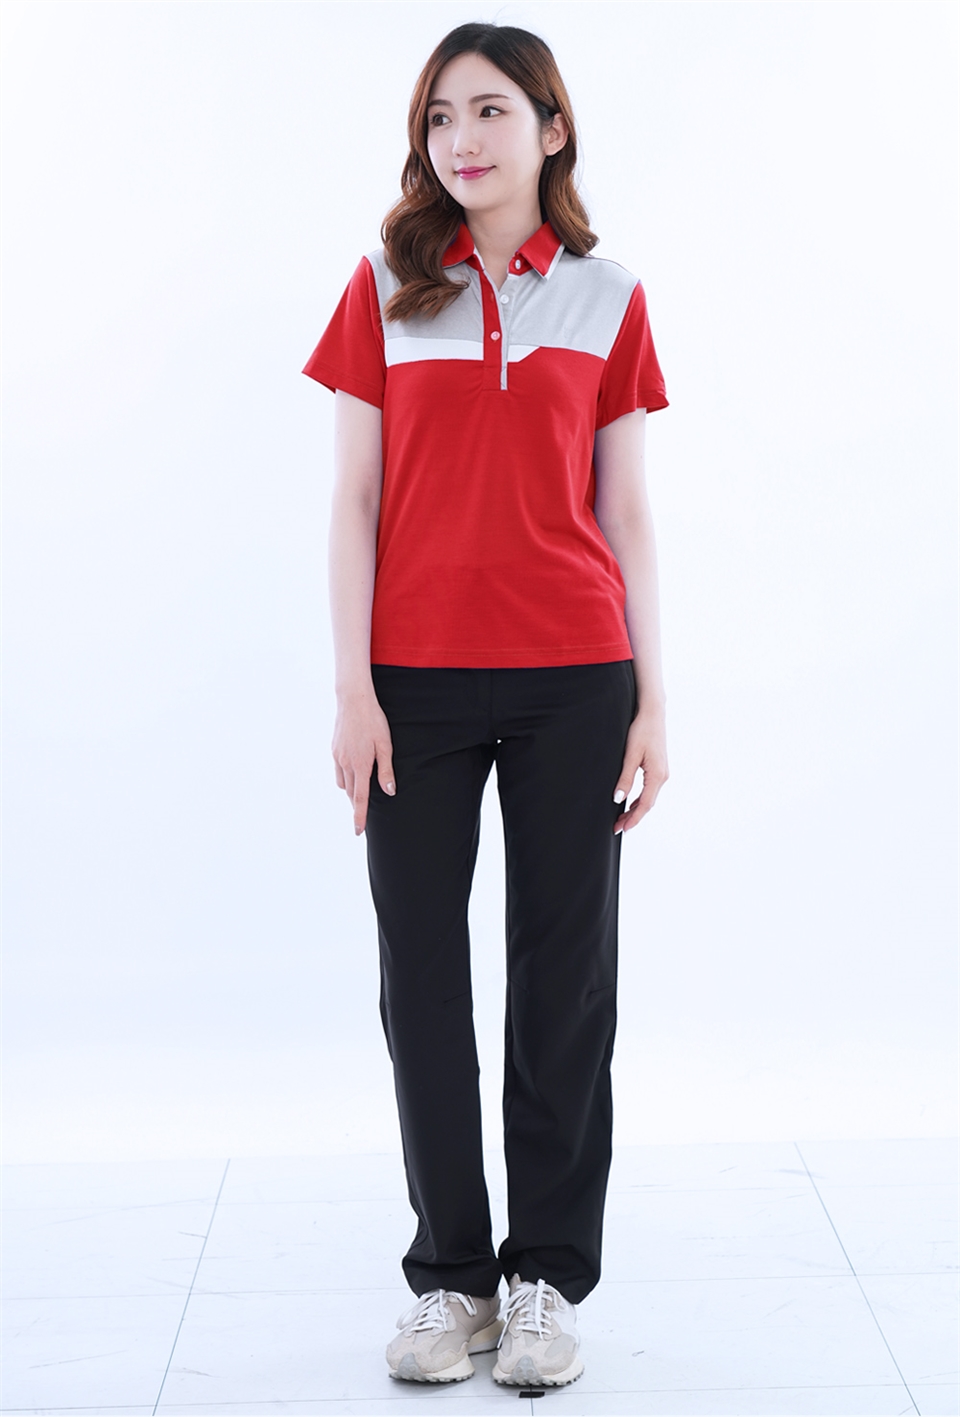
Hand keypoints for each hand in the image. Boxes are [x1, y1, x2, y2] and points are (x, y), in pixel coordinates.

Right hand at [332, 690, 395, 835]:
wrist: (353, 700)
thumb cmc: (374, 721)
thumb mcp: (385, 745)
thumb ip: (386, 770)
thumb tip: (389, 791)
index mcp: (360, 765)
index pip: (359, 798)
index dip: (359, 816)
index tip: (357, 831)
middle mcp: (346, 764)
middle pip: (350, 792)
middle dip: (356, 804)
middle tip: (364, 812)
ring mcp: (337, 757)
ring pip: (342, 782)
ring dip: (351, 789)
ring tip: (361, 789)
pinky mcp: (334, 749)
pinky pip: (338, 770)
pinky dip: (345, 776)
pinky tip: (354, 769)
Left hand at [613, 709, 667, 834]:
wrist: (653, 713)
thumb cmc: (642, 731)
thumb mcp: (630, 755)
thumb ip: (625, 778)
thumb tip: (618, 799)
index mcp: (657, 776)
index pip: (645, 804)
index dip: (633, 818)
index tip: (622, 829)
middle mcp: (663, 776)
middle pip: (648, 804)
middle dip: (633, 817)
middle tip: (617, 827)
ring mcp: (662, 772)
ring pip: (649, 798)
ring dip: (636, 809)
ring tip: (621, 818)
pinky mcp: (658, 768)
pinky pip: (650, 789)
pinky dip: (640, 799)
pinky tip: (630, 802)